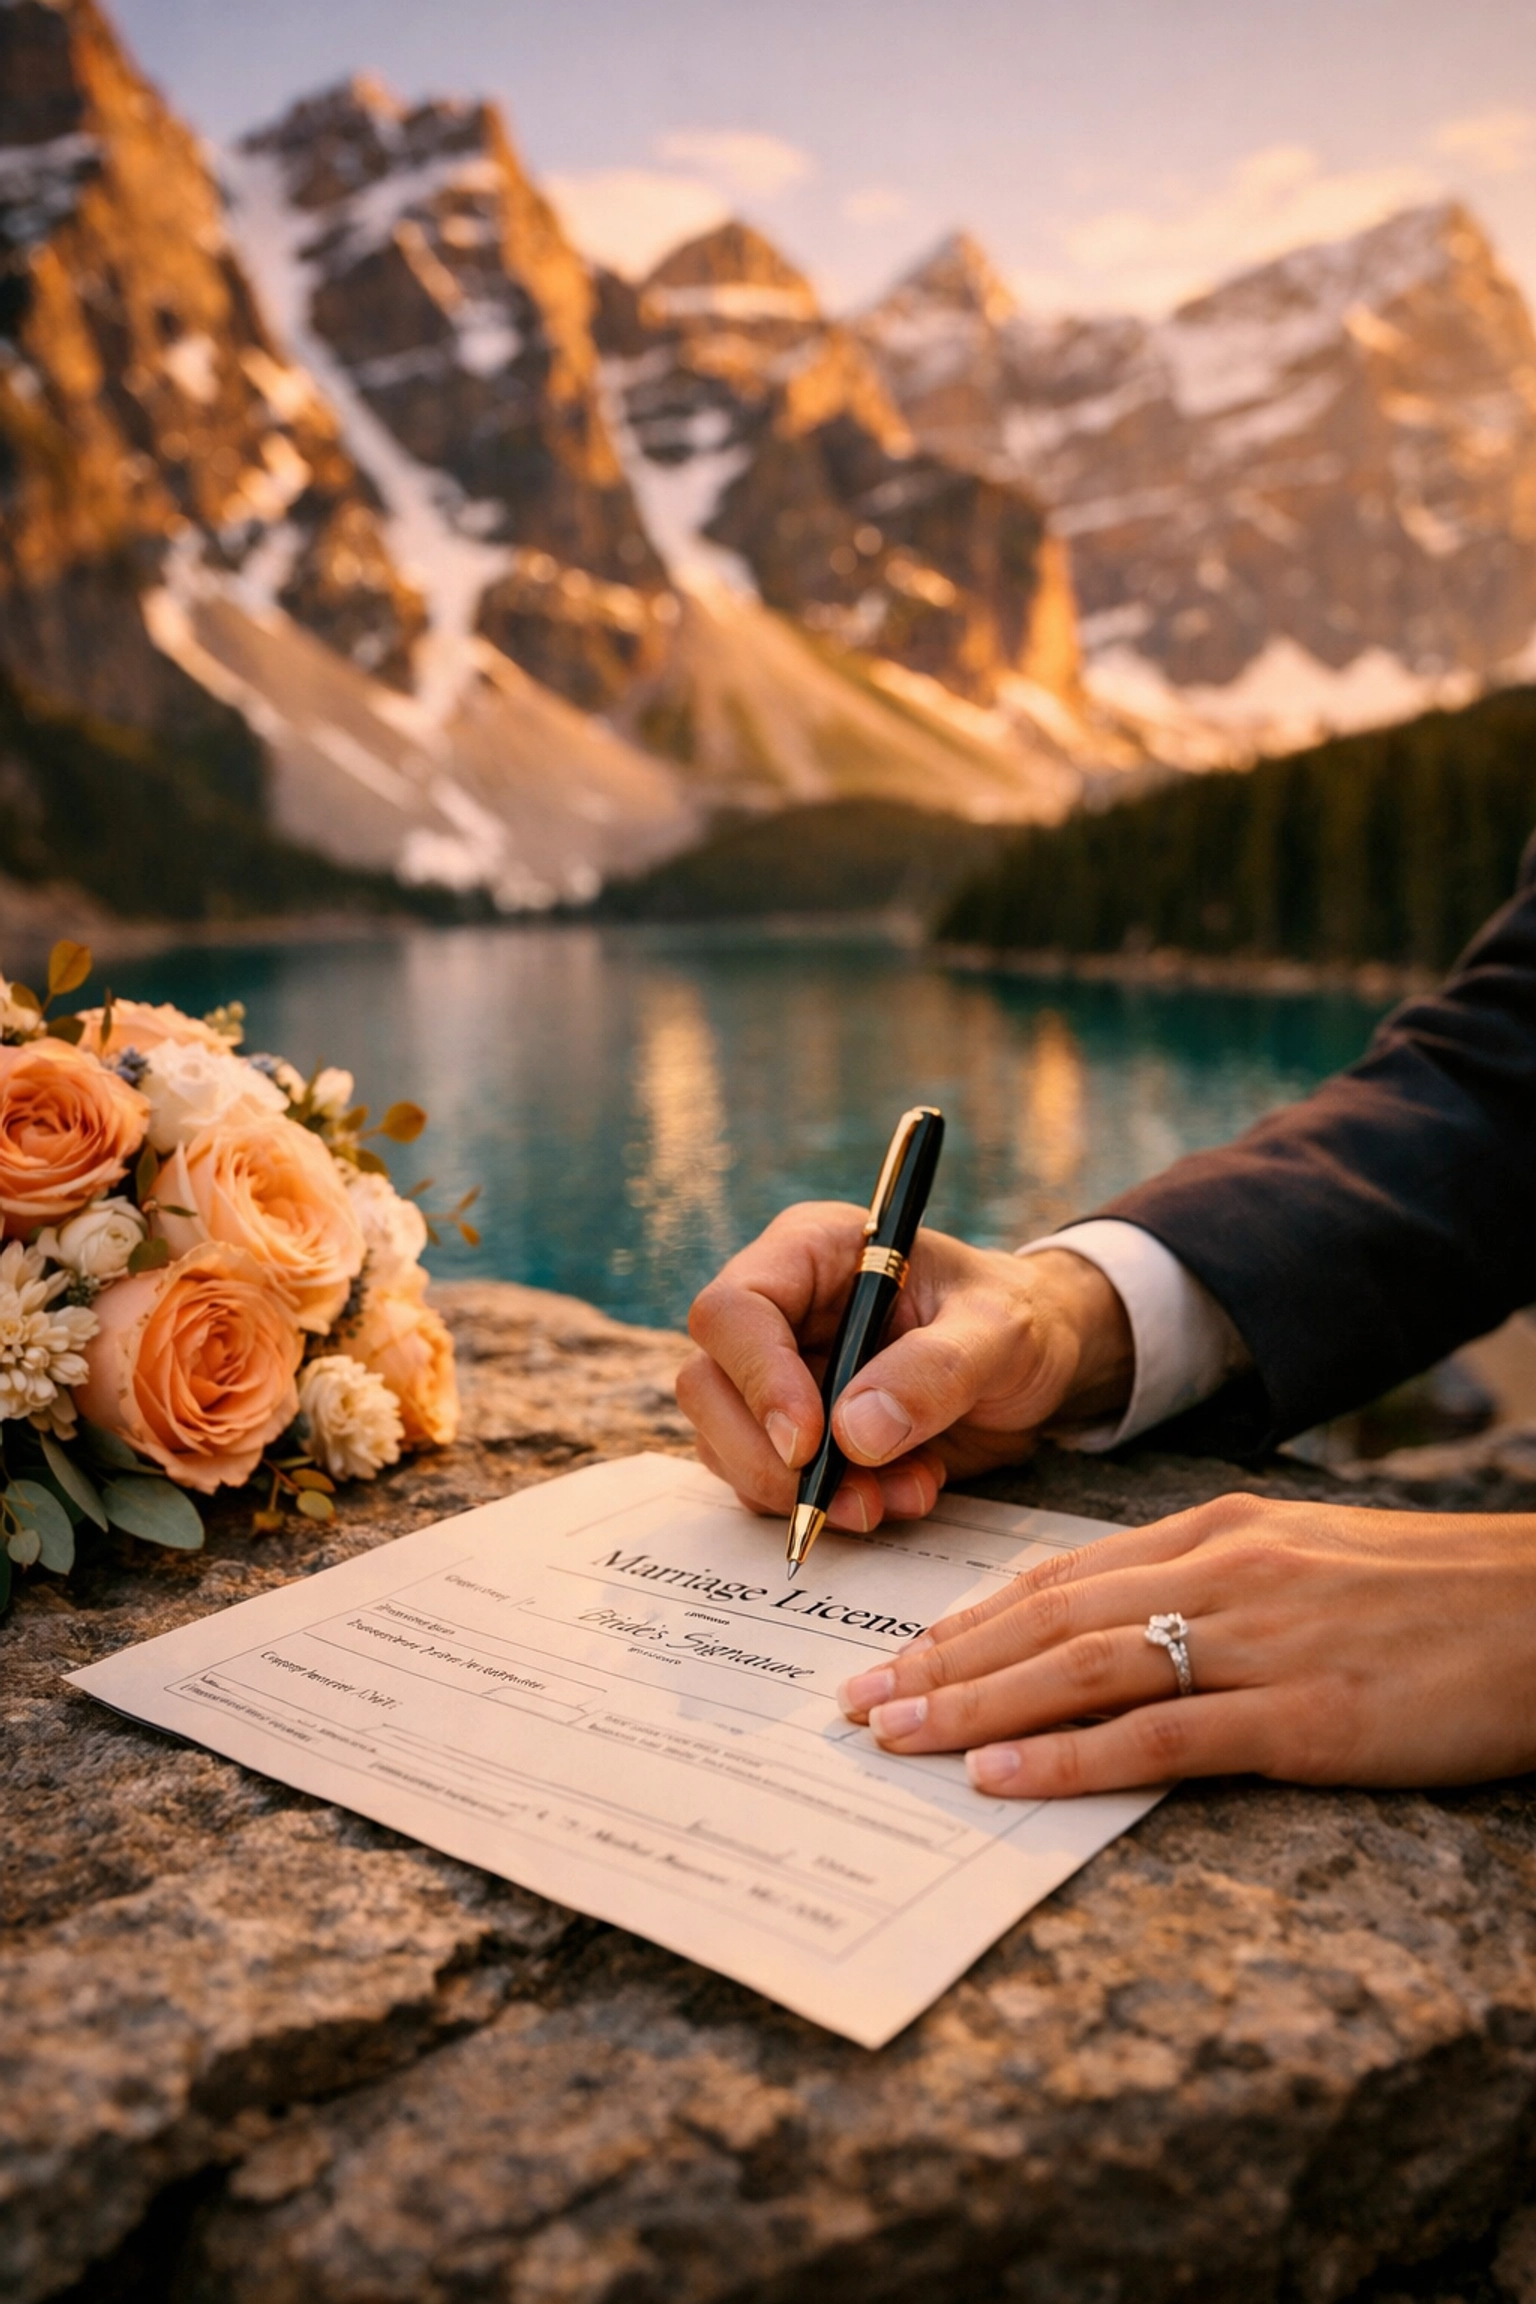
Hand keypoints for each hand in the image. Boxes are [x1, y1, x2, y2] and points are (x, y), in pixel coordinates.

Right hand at [677, 1201, 1132, 1532]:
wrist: (1038, 1364)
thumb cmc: (1018, 1319)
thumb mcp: (1000, 1332)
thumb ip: (935, 1371)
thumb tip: (854, 1433)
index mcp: (811, 1252)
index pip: (733, 1310)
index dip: (758, 1379)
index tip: (810, 1443)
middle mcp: (779, 1312)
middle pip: (708, 1386)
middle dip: (769, 1458)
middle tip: (852, 1497)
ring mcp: (779, 1376)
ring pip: (728, 1445)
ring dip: (807, 1493)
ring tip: (904, 1494)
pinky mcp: (794, 1435)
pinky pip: (772, 1485)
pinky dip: (829, 1507)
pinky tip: (902, 1494)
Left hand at [836, 1491, 1535, 1793]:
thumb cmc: (1431, 1598)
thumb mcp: (1306, 1563)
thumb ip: (1210, 1586)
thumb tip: (1113, 1629)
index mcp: (1217, 1531)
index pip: (1060, 1574)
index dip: (968, 1616)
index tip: (896, 1649)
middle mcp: (1221, 1572)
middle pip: (1047, 1618)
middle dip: (940, 1660)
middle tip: (852, 1700)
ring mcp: (1259, 1641)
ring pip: (1081, 1668)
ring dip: (973, 1703)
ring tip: (891, 1735)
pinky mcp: (1305, 1716)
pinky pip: (1161, 1737)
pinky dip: (1069, 1757)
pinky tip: (999, 1777)